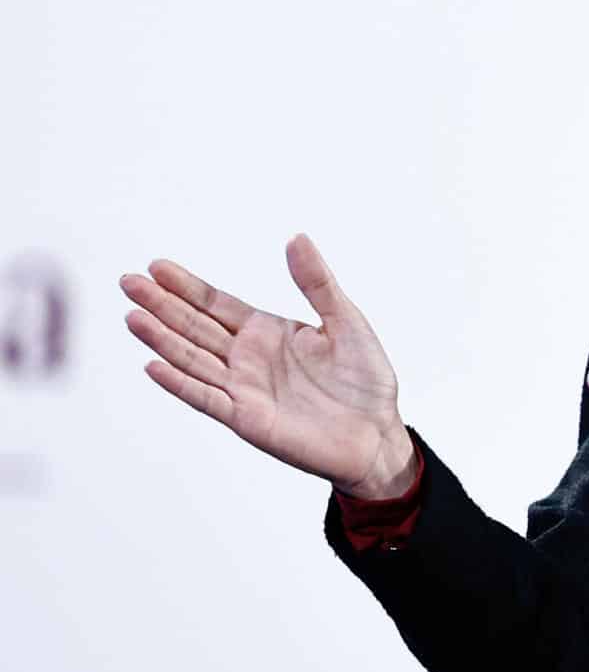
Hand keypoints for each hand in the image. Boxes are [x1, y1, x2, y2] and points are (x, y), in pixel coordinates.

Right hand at [118, 234, 415, 498]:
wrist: (378, 433)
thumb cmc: (364, 380)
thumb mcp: (345, 321)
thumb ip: (317, 283)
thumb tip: (297, 238)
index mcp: (267, 331)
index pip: (216, 304)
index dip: (187, 286)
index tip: (156, 266)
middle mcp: (247, 358)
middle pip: (195, 327)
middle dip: (162, 305)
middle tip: (128, 281)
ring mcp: (243, 388)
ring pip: (193, 359)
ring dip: (162, 339)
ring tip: (133, 316)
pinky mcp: (247, 419)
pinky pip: (207, 398)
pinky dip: (180, 383)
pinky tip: (154, 365)